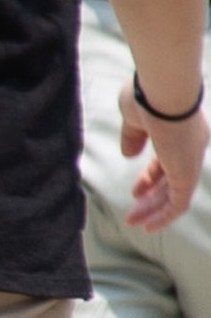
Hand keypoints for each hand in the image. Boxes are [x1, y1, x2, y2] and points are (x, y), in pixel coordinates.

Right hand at [129, 84, 204, 235]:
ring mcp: (189, 162)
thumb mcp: (133, 119)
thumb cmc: (148, 99)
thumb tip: (128, 155)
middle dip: (151, 198)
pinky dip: (165, 216)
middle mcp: (190, 150)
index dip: (149, 179)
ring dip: (154, 211)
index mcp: (179, 135)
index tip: (135, 191)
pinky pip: (178, 202)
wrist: (164, 92)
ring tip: (133, 223)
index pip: (166, 164)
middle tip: (133, 213)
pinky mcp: (187, 174)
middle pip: (171, 181)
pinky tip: (149, 225)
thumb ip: (132, 138)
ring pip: (175, 195)